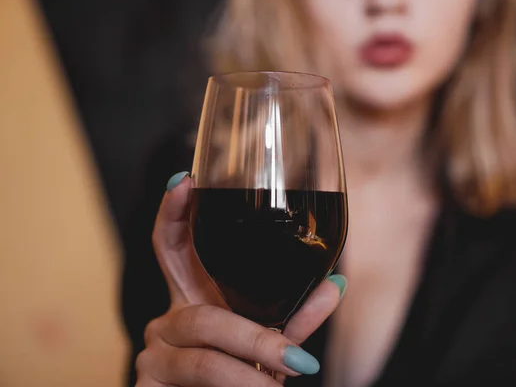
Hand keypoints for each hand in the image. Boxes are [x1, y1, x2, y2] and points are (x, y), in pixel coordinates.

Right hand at [135, 172, 346, 386]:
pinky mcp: (146, 385)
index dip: (173, 214)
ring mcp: (153, 352)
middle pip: (199, 314)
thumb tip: (336, 283)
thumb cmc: (241, 373)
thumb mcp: (269, 341)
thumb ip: (297, 317)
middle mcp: (168, 319)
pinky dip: (239, 386)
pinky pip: (198, 377)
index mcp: (194, 297)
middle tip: (293, 359)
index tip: (183, 180)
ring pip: (204, 351)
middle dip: (249, 335)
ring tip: (287, 383)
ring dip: (252, 372)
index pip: (173, 247)